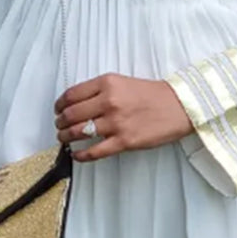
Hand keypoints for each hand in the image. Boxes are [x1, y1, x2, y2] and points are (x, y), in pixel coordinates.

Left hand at [54, 74, 192, 161]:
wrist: (178, 106)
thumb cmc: (151, 94)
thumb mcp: (122, 82)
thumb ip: (100, 90)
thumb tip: (76, 104)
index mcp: (107, 83)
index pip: (71, 95)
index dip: (59, 105)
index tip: (58, 110)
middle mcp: (108, 101)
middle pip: (71, 114)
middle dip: (60, 123)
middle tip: (60, 126)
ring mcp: (116, 123)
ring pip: (79, 133)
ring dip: (66, 137)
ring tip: (64, 139)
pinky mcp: (124, 142)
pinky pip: (94, 151)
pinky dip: (81, 155)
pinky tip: (77, 155)